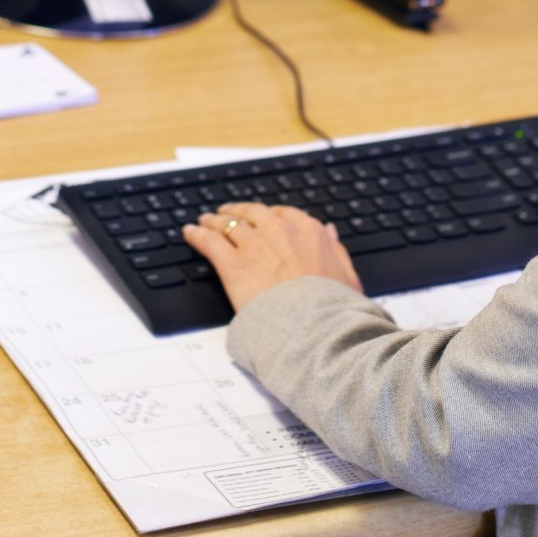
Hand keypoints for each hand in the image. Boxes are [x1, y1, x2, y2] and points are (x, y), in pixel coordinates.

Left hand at [181, 201, 362, 313]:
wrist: (313, 325)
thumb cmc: (332, 307)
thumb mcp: (347, 275)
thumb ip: (336, 250)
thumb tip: (329, 232)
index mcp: (308, 232)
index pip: (283, 214)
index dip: (268, 216)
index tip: (261, 219)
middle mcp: (279, 231)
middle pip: (252, 213)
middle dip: (239, 212)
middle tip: (229, 213)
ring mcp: (254, 245)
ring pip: (228, 224)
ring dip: (215, 221)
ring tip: (206, 221)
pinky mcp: (232, 264)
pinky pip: (209, 241)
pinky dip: (197, 234)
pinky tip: (190, 232)